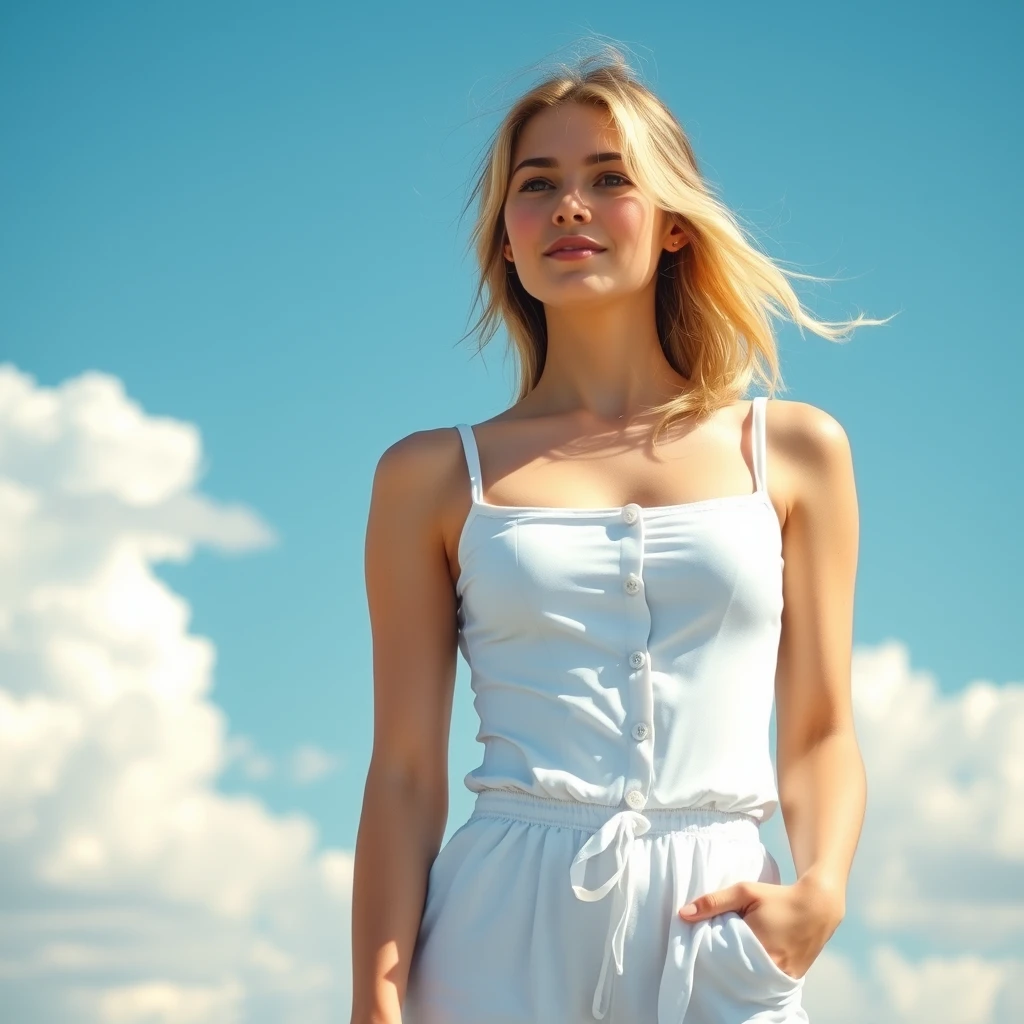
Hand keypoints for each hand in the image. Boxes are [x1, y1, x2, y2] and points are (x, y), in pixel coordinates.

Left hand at [678, 873, 843, 979]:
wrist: (817, 908)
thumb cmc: (778, 897)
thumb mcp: (745, 892)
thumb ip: (713, 902)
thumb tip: (682, 914)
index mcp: (756, 947)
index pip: (721, 958)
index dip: (708, 953)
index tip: (699, 945)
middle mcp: (770, 969)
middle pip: (734, 972)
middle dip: (720, 964)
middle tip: (710, 952)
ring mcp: (781, 978)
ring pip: (749, 980)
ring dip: (737, 971)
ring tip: (726, 958)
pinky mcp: (789, 981)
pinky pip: (764, 982)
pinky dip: (753, 975)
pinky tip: (745, 963)